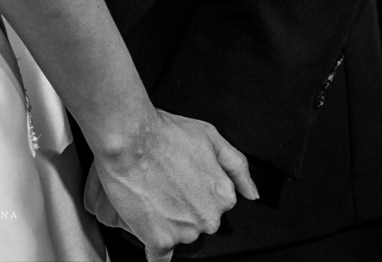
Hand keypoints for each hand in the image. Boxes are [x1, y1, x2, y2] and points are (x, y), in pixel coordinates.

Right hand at [85, 110, 256, 259]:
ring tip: (150, 191)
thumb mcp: (209, 135)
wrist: (129, 138)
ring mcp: (185, 232)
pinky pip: (159, 257)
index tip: (181, 177)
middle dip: (183, 206)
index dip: (195, 188)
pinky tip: (150, 235)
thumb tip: (252, 193)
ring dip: (166, 220)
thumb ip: (237, 166)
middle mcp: (208, 218)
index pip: (214, 203)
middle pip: (198, 220)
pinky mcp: (159, 241)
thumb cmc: (164, 132)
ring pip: (179, 234)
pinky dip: (155, 247)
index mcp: (223, 195)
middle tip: (164, 182)